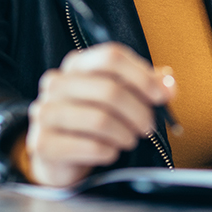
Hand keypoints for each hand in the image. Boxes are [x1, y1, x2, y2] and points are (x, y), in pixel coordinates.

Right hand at [25, 43, 175, 187]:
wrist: (61, 155)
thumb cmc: (97, 115)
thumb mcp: (123, 93)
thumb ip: (148, 84)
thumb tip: (169, 85)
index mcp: (77, 62)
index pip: (112, 56)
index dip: (142, 75)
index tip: (161, 96)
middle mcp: (57, 82)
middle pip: (109, 90)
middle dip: (139, 111)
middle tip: (149, 127)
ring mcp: (45, 111)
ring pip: (99, 119)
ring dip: (125, 133)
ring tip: (130, 139)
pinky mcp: (42, 143)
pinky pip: (87, 146)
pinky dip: (108, 151)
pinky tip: (110, 152)